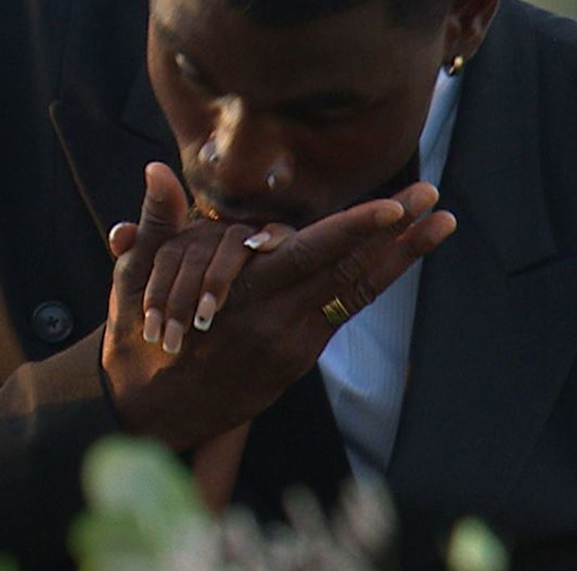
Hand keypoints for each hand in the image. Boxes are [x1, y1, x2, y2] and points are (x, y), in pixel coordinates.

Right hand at [101, 162, 454, 450]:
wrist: (148, 409)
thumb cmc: (139, 336)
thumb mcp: (136, 277)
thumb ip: (158, 220)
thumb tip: (157, 168)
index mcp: (240, 299)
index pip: (310, 257)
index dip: (356, 231)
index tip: (393, 207)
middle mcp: (276, 322)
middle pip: (350, 272)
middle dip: (396, 235)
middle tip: (433, 199)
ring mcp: (293, 344)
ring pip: (356, 293)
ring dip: (400, 257)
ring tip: (439, 223)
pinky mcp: (297, 357)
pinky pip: (344, 311)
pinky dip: (374, 282)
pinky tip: (398, 258)